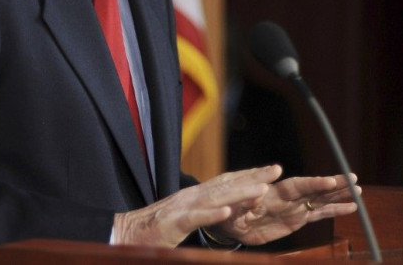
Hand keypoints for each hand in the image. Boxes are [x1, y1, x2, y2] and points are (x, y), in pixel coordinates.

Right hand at [113, 165, 280, 247]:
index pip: (226, 182)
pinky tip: (228, 212)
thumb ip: (202, 212)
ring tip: (262, 190)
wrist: (125, 233)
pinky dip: (213, 213)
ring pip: (216, 198)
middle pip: (226, 184)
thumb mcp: (184, 219)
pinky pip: (196, 217)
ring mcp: (183, 208)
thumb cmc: (154, 230)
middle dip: (253, 177)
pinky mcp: (173, 223)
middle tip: (277, 170)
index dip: (249, 175)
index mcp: (194, 195)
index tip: (271, 170)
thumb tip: (224, 210)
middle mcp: (191, 196)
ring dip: (240, 193)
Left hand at [213, 170, 359, 245]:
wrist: (227, 222)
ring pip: (320, 200)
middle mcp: (287, 198)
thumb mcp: (234, 206)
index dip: (313, 183)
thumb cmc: (228, 211)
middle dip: (333, 185)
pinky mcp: (296, 220)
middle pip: (314, 189)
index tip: (329, 180)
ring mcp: (293, 208)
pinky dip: (334, 210)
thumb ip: (245, 201)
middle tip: (353, 180)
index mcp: (273, 192)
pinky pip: (318, 214)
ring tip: (359, 192)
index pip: (297, 185)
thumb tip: (256, 193)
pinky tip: (351, 207)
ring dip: (338, 196)